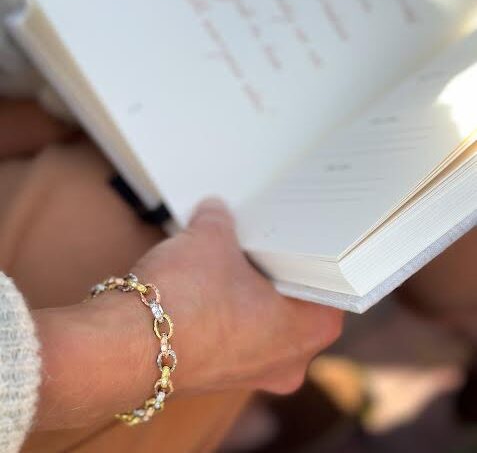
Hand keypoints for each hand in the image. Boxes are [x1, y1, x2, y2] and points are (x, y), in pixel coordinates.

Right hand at [133, 198, 342, 395]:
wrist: (125, 346)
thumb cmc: (185, 300)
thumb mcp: (212, 239)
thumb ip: (221, 220)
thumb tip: (215, 211)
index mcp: (308, 331)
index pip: (330, 284)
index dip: (313, 254)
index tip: (300, 236)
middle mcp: (288, 361)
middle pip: (295, 302)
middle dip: (278, 270)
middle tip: (266, 241)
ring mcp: (253, 373)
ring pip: (265, 320)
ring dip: (251, 292)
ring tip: (234, 260)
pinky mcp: (220, 374)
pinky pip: (236, 334)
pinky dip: (228, 312)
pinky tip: (209, 288)